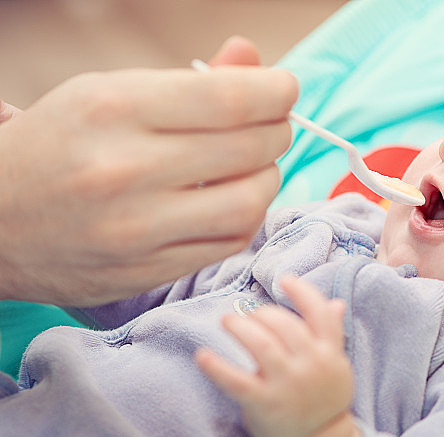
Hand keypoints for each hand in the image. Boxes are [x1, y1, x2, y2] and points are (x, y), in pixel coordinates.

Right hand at [0, 37, 297, 305]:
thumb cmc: (59, 146)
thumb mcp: (107, 94)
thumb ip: (188, 81)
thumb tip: (253, 59)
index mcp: (113, 108)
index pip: (231, 97)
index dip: (276, 90)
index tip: (284, 88)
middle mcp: (124, 169)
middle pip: (250, 147)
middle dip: (277, 131)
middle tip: (272, 126)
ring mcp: (136, 228)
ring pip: (249, 202)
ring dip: (268, 178)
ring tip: (253, 165)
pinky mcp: (146, 270)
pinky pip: (229, 242)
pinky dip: (246, 216)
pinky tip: (232, 200)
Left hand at [196, 276, 359, 436]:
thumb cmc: (321, 397)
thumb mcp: (335, 365)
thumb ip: (332, 334)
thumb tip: (336, 302)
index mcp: (331, 353)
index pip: (319, 312)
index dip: (301, 292)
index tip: (284, 280)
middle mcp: (311, 366)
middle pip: (284, 325)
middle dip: (262, 314)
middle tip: (248, 314)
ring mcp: (288, 385)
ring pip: (261, 344)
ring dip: (240, 327)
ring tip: (228, 322)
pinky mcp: (264, 403)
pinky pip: (235, 381)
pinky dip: (216, 367)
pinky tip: (202, 356)